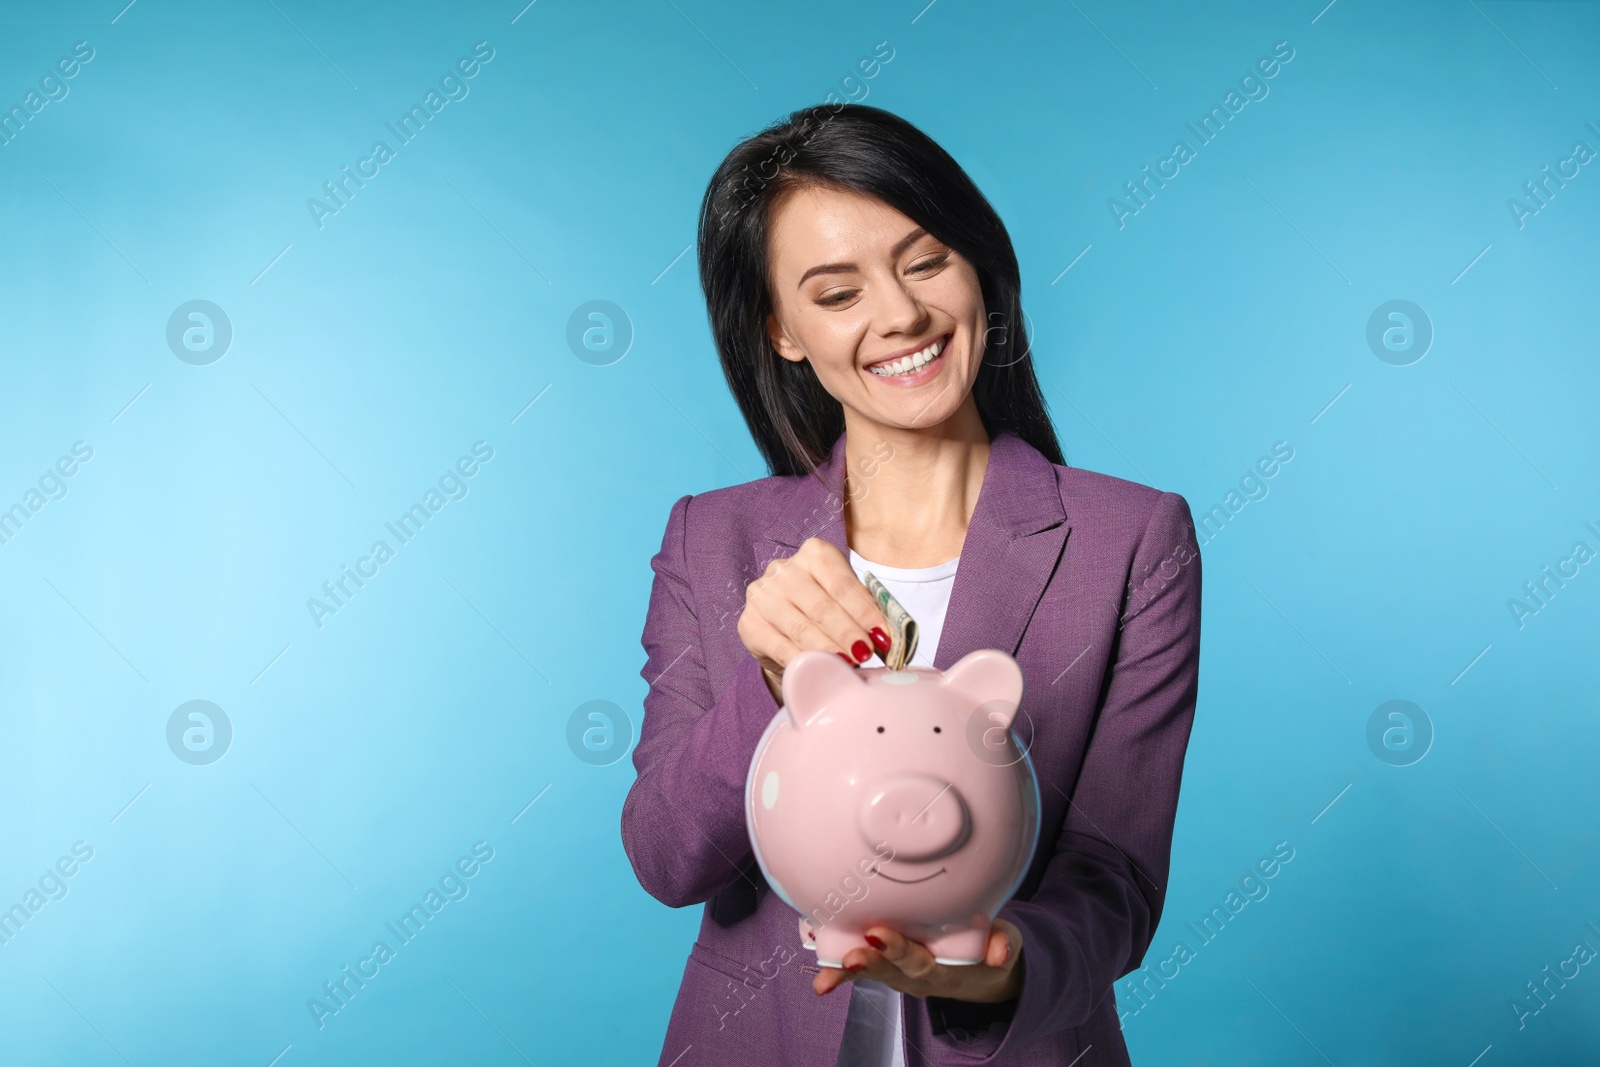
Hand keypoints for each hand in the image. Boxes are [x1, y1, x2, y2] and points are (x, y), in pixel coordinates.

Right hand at [737, 537, 891, 702]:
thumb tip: (886, 637)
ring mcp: (762, 596)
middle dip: (848, 633)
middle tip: (866, 654)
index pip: (842, 584)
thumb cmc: (821, 609)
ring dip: (829, 650)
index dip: (864, 611)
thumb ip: (862, 611)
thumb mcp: (843, 600)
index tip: (882, 635)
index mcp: (814, 554)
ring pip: (801, 628)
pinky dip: (804, 661)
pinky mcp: (749, 624)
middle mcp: (784, 570)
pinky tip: (820, 670)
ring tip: (849, 665)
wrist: (781, 626)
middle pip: (822, 606)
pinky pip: (781, 647)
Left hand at [812, 919, 1024, 1004]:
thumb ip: (1005, 944)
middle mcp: (918, 976)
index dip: (898, 950)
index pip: (919, 962)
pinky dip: (838, 971)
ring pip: (871, 973)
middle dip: (869, 963)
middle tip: (849, 954)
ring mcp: (900, 974)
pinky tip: (818, 967)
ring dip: (847, 972)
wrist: (982, 971)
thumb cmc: (989, 948)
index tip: (878, 935)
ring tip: (826, 973)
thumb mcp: (1007, 945)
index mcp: (945, 970)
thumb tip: (1000, 951)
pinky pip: (860, 970)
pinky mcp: (888, 967)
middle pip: (890, 971)